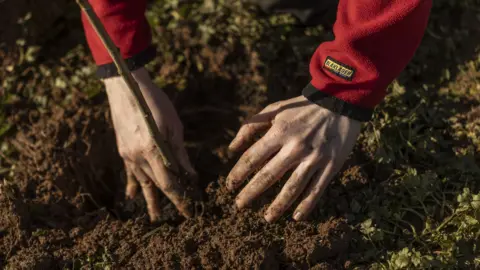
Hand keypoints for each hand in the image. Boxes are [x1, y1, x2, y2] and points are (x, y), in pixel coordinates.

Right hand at [104, 68, 195, 220]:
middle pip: (156, 185)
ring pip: (142, 182)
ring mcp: (127, 155)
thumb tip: (190, 175)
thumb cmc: (154, 103)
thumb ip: (180, 153)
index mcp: (151, 150)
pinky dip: (133, 185)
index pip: (168, 183)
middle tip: (183, 215)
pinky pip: (129, 172)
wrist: (125, 86)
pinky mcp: (122, 150)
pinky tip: (132, 196)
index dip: (180, 197)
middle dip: (170, 200)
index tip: (190, 208)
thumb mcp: (173, 126)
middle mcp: (137, 157)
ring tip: (155, 217)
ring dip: (150, 199)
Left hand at [226, 96, 360, 221]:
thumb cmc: (301, 108)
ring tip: (267, 218)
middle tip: (239, 205)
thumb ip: (250, 126)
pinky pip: (316, 190)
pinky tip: (297, 217)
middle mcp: (295, 147)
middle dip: (251, 192)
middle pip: (268, 176)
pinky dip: (307, 205)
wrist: (340, 103)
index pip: (252, 157)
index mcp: (279, 132)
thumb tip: (231, 148)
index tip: (229, 186)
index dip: (238, 173)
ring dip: (278, 206)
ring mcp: (314, 158)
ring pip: (293, 188)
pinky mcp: (331, 166)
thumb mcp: (274, 109)